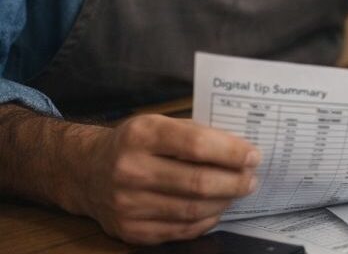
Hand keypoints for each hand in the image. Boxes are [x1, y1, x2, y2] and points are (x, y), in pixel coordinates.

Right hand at [66, 114, 259, 244]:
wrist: (86, 171)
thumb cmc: (135, 144)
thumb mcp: (160, 124)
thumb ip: (198, 134)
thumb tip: (242, 151)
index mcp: (141, 135)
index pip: (197, 145)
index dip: (232, 153)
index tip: (254, 156)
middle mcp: (130, 169)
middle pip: (198, 182)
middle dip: (234, 182)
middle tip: (251, 179)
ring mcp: (127, 203)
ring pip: (192, 210)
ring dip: (224, 202)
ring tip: (237, 193)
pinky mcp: (130, 229)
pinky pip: (180, 230)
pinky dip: (205, 221)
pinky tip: (215, 209)